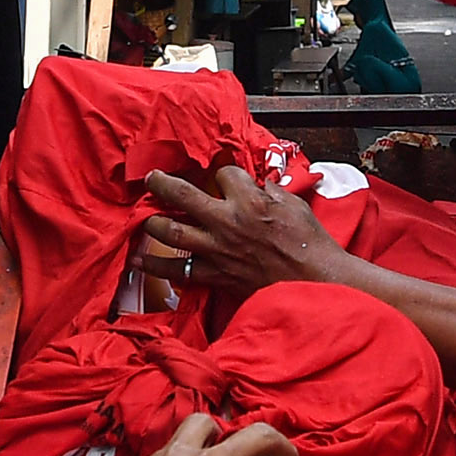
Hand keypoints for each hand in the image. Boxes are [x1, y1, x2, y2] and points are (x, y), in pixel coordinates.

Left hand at [139, 165, 340, 301]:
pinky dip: (157, 267)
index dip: (222, 172)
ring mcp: (218, 250)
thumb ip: (270, 193)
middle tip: (152, 178)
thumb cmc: (310, 245)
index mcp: (250, 200)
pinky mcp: (216, 275)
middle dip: (163, 183)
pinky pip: (179, 272)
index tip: (222, 176)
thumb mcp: (295, 206)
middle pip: (183, 195)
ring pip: (171, 233)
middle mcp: (227, 222)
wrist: (315, 283)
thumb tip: (257, 187)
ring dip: (152, 223)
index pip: (223, 174)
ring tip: (144, 218)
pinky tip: (140, 262)